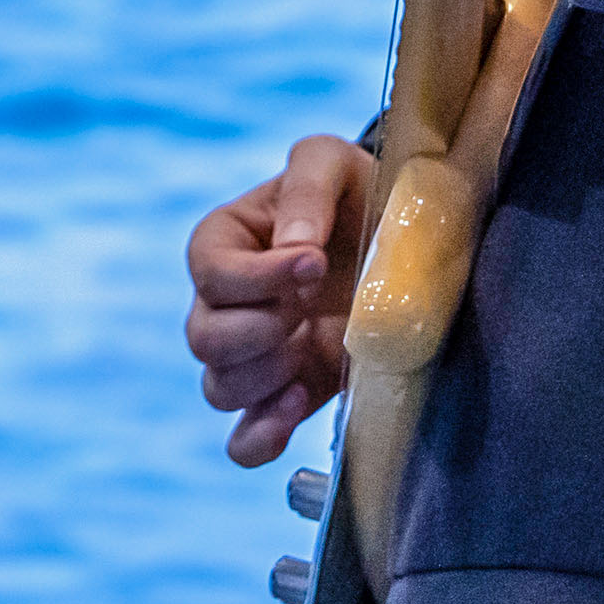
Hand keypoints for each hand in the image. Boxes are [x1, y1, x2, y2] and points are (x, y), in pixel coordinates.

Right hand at [185, 131, 372, 464]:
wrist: (399, 238)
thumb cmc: (357, 190)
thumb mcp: (333, 162)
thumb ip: (308, 188)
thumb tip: (293, 246)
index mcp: (226, 241)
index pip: (209, 271)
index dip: (257, 277)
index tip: (314, 263)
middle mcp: (228, 303)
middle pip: (203, 337)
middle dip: (258, 330)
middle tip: (306, 310)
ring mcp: (255, 355)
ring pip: (218, 388)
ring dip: (264, 377)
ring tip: (308, 348)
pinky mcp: (287, 396)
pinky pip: (242, 440)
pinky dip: (259, 436)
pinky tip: (297, 404)